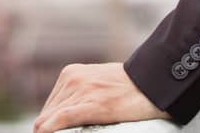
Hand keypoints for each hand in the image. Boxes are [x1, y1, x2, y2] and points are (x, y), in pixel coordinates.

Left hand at [33, 62, 169, 132]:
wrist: (152, 83)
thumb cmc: (127, 87)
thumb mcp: (96, 83)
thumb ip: (79, 94)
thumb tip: (64, 115)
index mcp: (71, 73)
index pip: (50, 107)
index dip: (48, 124)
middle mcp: (72, 79)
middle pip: (48, 114)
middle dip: (47, 129)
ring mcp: (82, 90)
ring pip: (51, 118)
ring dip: (49, 131)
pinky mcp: (93, 104)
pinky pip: (62, 118)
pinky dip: (51, 129)